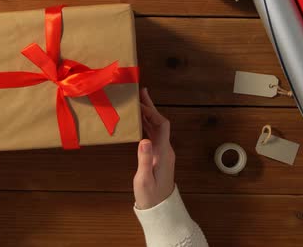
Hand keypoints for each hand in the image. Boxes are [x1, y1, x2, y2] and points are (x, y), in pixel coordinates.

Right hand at [133, 88, 174, 209]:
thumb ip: (144, 160)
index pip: (162, 125)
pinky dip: (145, 124)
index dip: (152, 112)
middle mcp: (165, 149)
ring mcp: (162, 152)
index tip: (141, 101)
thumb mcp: (144, 179)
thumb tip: (143, 140)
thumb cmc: (151, 196)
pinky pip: (152, 134)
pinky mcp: (157, 155)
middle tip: (141, 92)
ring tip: (138, 102)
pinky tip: (137, 121)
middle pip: (160, 122)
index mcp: (163, 152)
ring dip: (148, 114)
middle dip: (150, 107)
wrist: (160, 209)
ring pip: (156, 127)